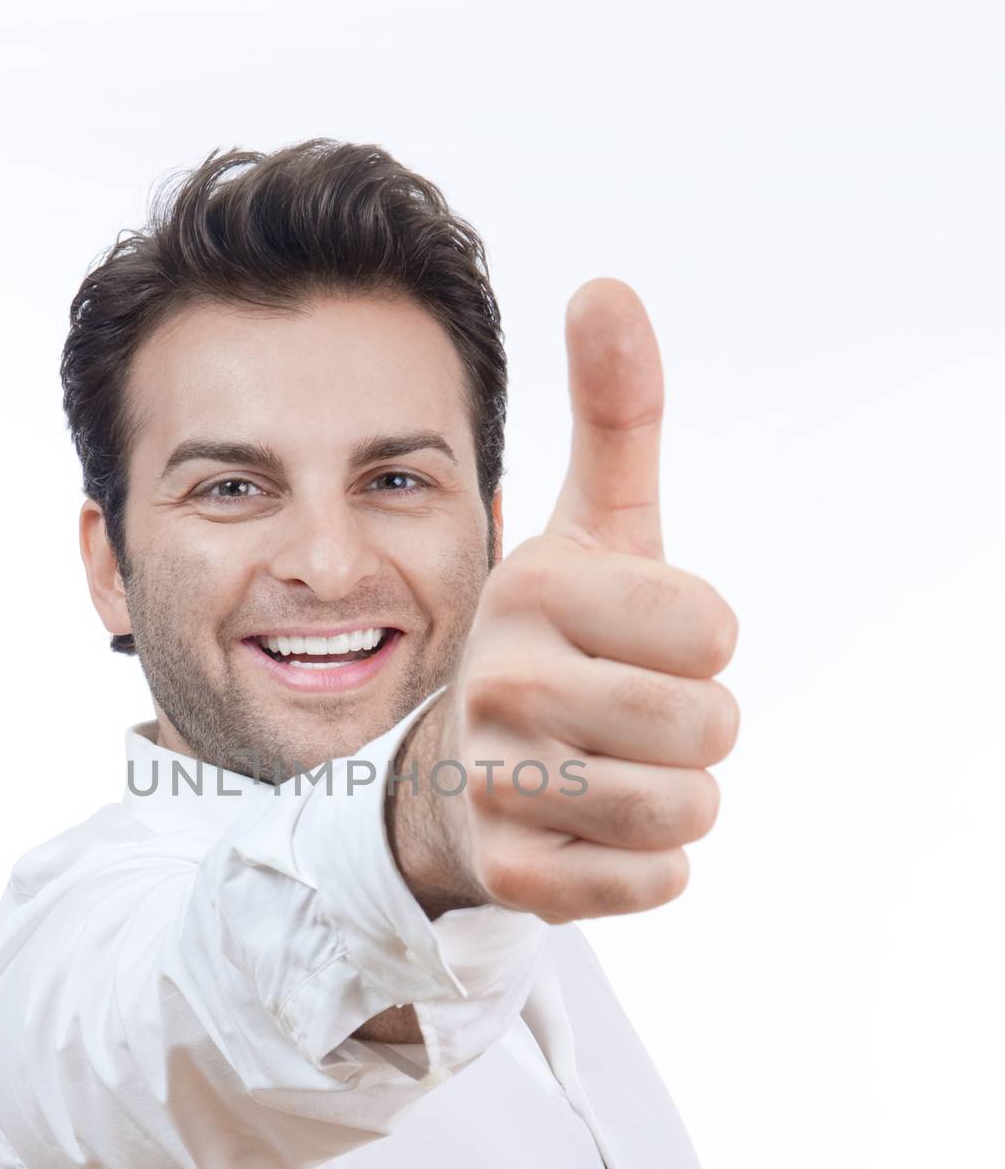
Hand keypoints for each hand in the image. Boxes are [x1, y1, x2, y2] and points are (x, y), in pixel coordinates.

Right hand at [391, 279, 739, 923]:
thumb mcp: (588, 532)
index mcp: (533, 586)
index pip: (714, 629)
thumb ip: (615, 416)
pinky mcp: (510, 875)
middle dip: (697, 729)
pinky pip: (656, 882)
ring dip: (676, 798)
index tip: (639, 644)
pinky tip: (588, 831)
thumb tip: (606, 285)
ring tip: (609, 774)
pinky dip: (648, 865)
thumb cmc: (552, 646)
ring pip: (689, 808)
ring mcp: (497, 783)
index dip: (699, 644)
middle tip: (627, 718)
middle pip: (710, 724)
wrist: (453, 778)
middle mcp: (501, 681)